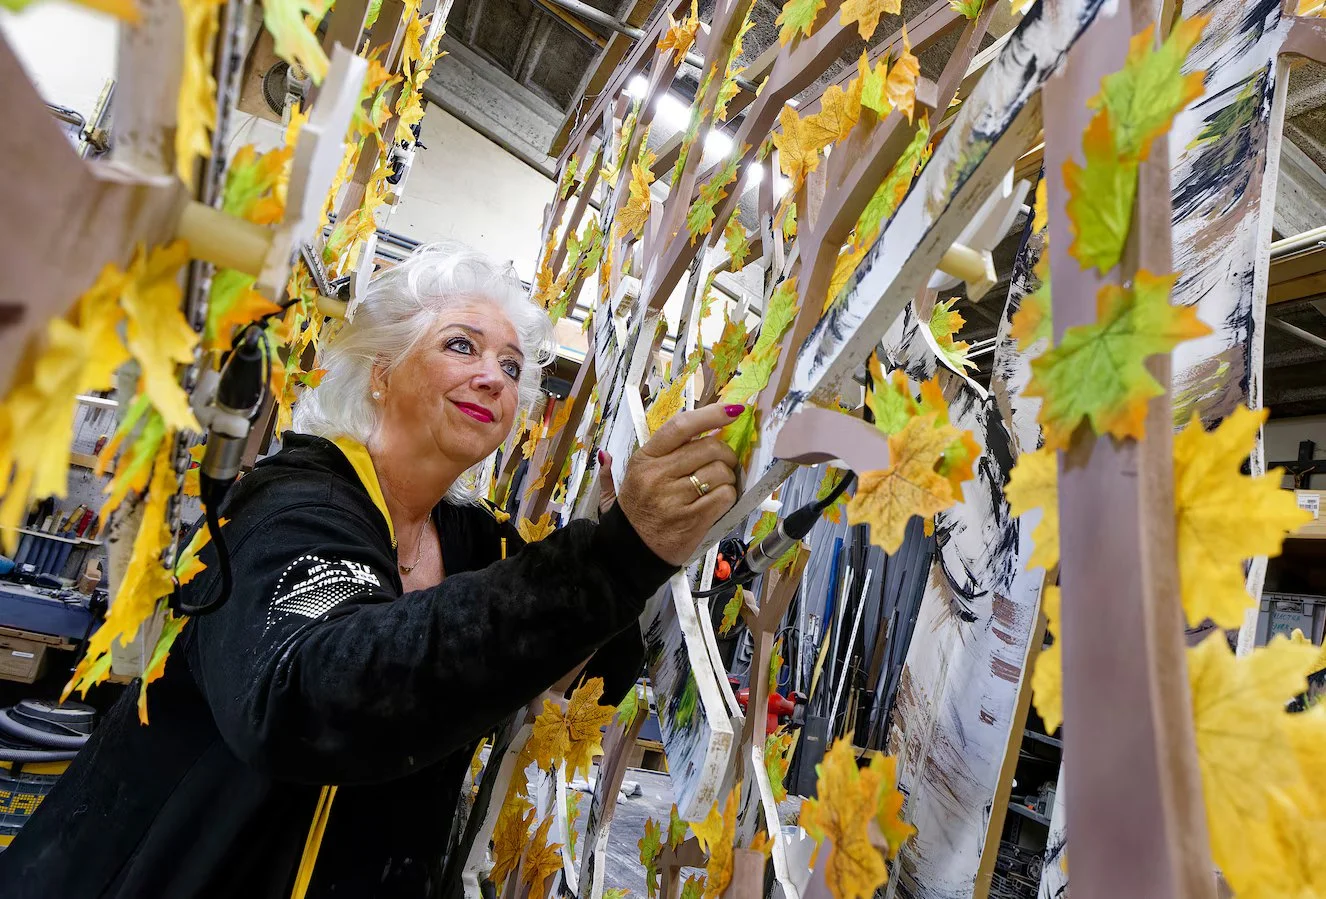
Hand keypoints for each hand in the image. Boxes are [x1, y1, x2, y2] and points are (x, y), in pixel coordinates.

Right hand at [603, 403, 743, 564]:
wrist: (629, 555)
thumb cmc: (632, 516)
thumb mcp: (619, 487)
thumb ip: (614, 468)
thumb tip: (605, 455)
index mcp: (645, 459)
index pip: (681, 426)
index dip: (711, 414)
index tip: (732, 410)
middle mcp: (659, 475)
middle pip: (709, 448)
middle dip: (725, 453)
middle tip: (725, 462)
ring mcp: (676, 498)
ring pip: (720, 472)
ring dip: (728, 477)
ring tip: (719, 485)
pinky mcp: (692, 519)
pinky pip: (724, 496)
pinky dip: (728, 496)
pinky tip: (719, 501)